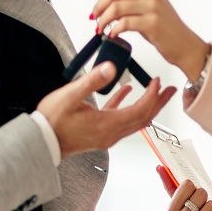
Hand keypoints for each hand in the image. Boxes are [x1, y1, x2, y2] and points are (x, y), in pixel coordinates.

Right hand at [39, 62, 176, 157]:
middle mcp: (111, 134)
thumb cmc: (52, 121)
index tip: (157, 82)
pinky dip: (126, 105)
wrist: (40, 142)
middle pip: (143, 118)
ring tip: (156, 91)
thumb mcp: (69, 97)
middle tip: (171, 90)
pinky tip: (126, 92)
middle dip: (158, 102)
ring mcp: (106, 135)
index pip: (140, 111)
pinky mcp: (99, 133)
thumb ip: (91, 81)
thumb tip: (110, 68)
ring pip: (135, 120)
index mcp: (107, 126)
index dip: (152, 96)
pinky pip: (119, 119)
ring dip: (147, 105)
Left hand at [92, 0, 209, 80]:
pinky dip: (114, 30)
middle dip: (99, 7)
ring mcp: (152, 7)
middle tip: (95, 19)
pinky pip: (124, 23)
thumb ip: (130, 1)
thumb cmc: (166, 28)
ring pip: (116, 8)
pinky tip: (113, 35)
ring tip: (102, 28)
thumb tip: (105, 5)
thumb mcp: (149, 7)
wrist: (184, 44)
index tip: (97, 9)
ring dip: (104, 20)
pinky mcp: (152, 23)